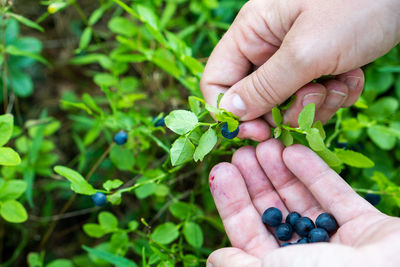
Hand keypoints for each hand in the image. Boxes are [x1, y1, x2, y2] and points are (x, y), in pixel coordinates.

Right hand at [201, 0, 399, 140]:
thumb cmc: (356, 5)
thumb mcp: (306, 51)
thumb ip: (264, 87)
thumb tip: (229, 114)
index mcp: (250, 34)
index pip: (217, 82)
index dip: (230, 113)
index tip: (258, 132)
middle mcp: (266, 48)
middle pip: (255, 100)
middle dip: (286, 109)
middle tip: (315, 96)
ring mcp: (293, 58)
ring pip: (288, 105)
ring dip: (317, 104)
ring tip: (340, 80)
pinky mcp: (318, 67)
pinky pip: (314, 98)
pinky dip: (335, 95)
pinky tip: (352, 75)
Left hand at [207, 139, 399, 266]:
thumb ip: (240, 266)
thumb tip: (216, 258)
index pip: (247, 232)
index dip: (232, 201)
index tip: (220, 169)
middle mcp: (305, 256)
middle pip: (273, 211)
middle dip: (255, 180)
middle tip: (242, 150)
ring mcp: (336, 242)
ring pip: (301, 200)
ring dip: (280, 171)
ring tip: (265, 143)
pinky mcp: (363, 226)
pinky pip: (334, 196)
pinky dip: (314, 173)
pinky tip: (293, 150)